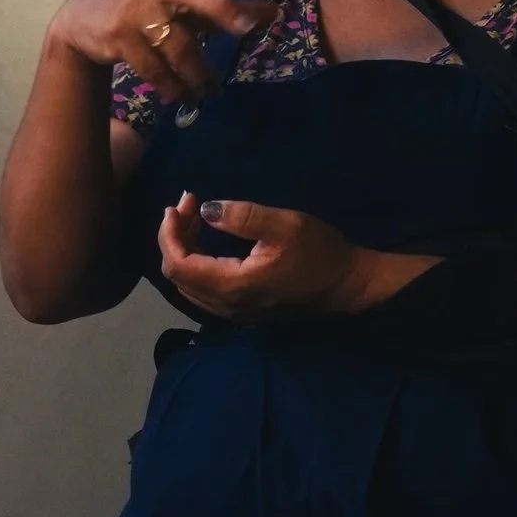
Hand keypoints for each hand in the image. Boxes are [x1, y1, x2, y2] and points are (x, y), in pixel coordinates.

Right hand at [48, 0, 274, 103]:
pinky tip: (182, 96)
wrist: (79, 17)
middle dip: (222, 7)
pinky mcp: (121, 38)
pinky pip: (156, 69)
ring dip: (199, 73)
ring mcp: (138, 12)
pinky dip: (173, 87)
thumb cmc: (141, 6)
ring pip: (179, 46)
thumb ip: (218, 6)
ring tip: (212, 91)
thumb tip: (271, 13)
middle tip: (248, 25)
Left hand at [156, 194, 438, 322]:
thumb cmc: (319, 252)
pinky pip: (203, 290)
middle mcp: (226, 305)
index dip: (169, 234)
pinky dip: (197, 264)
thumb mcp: (284, 224)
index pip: (178, 265)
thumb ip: (243, 216)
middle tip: (188, 205)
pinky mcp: (242, 311)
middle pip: (178, 277)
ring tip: (194, 218)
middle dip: (175, 237)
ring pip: (189, 285)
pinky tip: (207, 243)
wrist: (347, 285)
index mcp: (233, 285)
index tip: (179, 204)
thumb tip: (206, 211)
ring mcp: (234, 312)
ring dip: (185, 251)